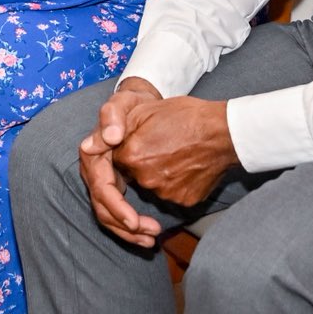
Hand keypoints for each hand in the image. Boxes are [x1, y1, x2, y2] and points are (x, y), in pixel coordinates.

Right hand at [79, 78, 165, 246]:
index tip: (134, 221)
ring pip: (109, 215)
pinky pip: (118, 213)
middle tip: (151, 234)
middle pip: (104, 208)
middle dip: (125, 226)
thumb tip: (111, 138)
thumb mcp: (123, 102)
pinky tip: (148, 234)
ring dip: (128, 232)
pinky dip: (131, 226)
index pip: (101, 188)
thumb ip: (113, 116)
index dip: (117, 207)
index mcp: (93, 154)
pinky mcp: (116, 187)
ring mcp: (104, 180)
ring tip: (151, 239)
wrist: (142, 106)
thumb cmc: (133, 104)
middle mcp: (94, 171)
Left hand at [111, 94, 238, 208]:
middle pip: (133, 177)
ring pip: (152, 187)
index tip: (141, 142)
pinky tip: (186, 166)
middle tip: (162, 146)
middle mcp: (146, 179)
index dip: (127, 150)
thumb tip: (87, 147)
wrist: (224, 132)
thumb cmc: (185, 116)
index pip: (117, 161)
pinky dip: (175, 184)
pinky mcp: (184, 201)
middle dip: (141, 164)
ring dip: (157, 175)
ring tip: (176, 153)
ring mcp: (166, 192)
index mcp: (132, 155)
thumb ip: (111, 129)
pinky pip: (171, 195)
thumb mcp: (144, 112)